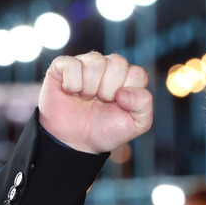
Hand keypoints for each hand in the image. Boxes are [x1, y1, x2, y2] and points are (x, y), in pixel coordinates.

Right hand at [38, 52, 152, 153]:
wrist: (76, 142)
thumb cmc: (106, 129)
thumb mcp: (136, 124)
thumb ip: (143, 105)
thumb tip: (124, 92)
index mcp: (128, 77)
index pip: (137, 73)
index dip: (127, 93)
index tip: (118, 105)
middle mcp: (108, 66)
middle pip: (118, 63)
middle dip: (109, 90)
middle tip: (101, 102)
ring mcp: (85, 64)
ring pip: (96, 62)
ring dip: (90, 88)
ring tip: (86, 98)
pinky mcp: (62, 66)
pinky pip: (72, 65)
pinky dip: (72, 84)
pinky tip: (71, 92)